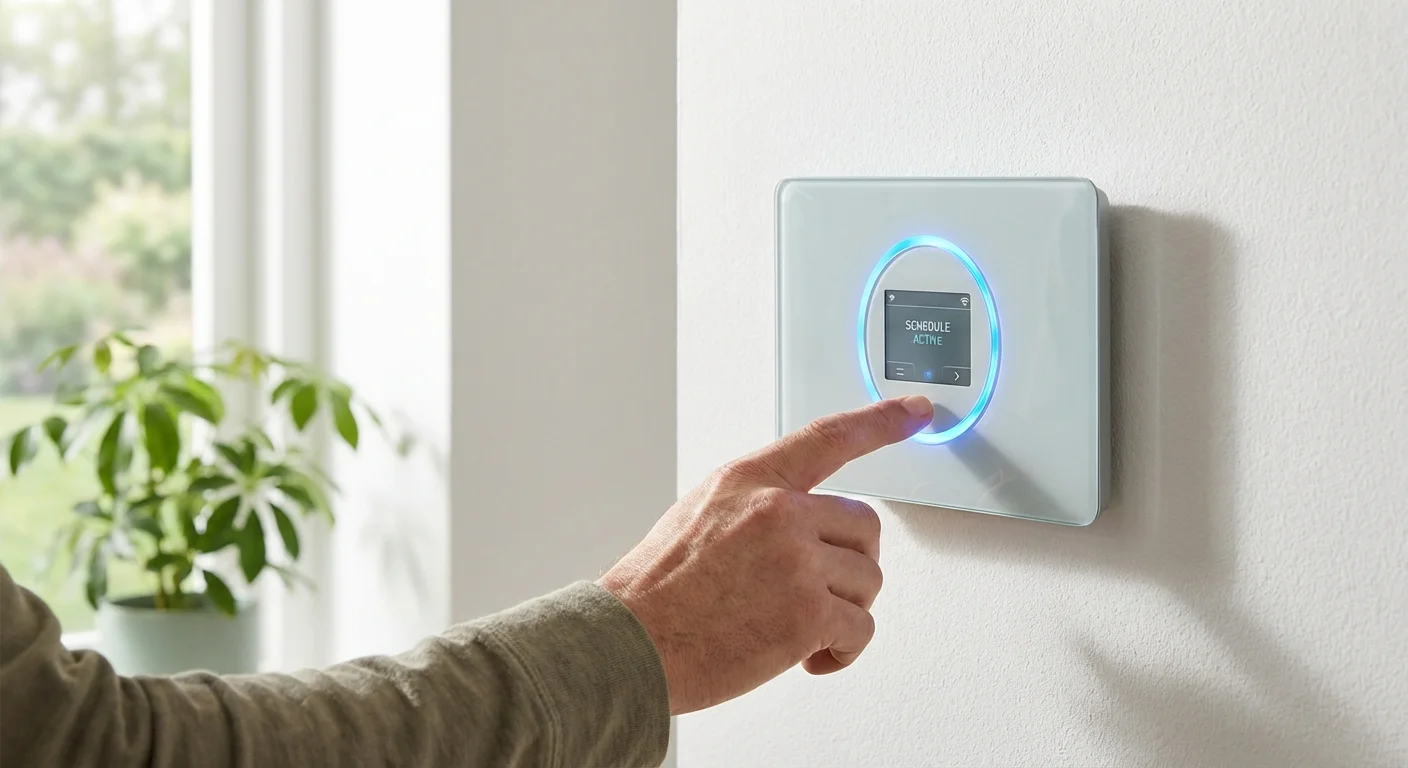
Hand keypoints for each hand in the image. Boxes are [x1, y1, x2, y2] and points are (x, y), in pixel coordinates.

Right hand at [598, 396, 933, 714]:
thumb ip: (757, 509)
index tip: (917, 411)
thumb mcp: (700, 515)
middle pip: (864, 527)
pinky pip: (860, 628)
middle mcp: (778, 510)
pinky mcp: (808, 611)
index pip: (829, 437)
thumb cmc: (656, 591)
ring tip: (797, 629)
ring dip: (843, 612)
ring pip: (868, 581)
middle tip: (814, 594)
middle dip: (848, 566)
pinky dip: (841, 650)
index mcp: (750, 479)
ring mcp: (796, 559)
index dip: (880, 421)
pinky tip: (810, 657)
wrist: (629, 643)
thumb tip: (803, 528)